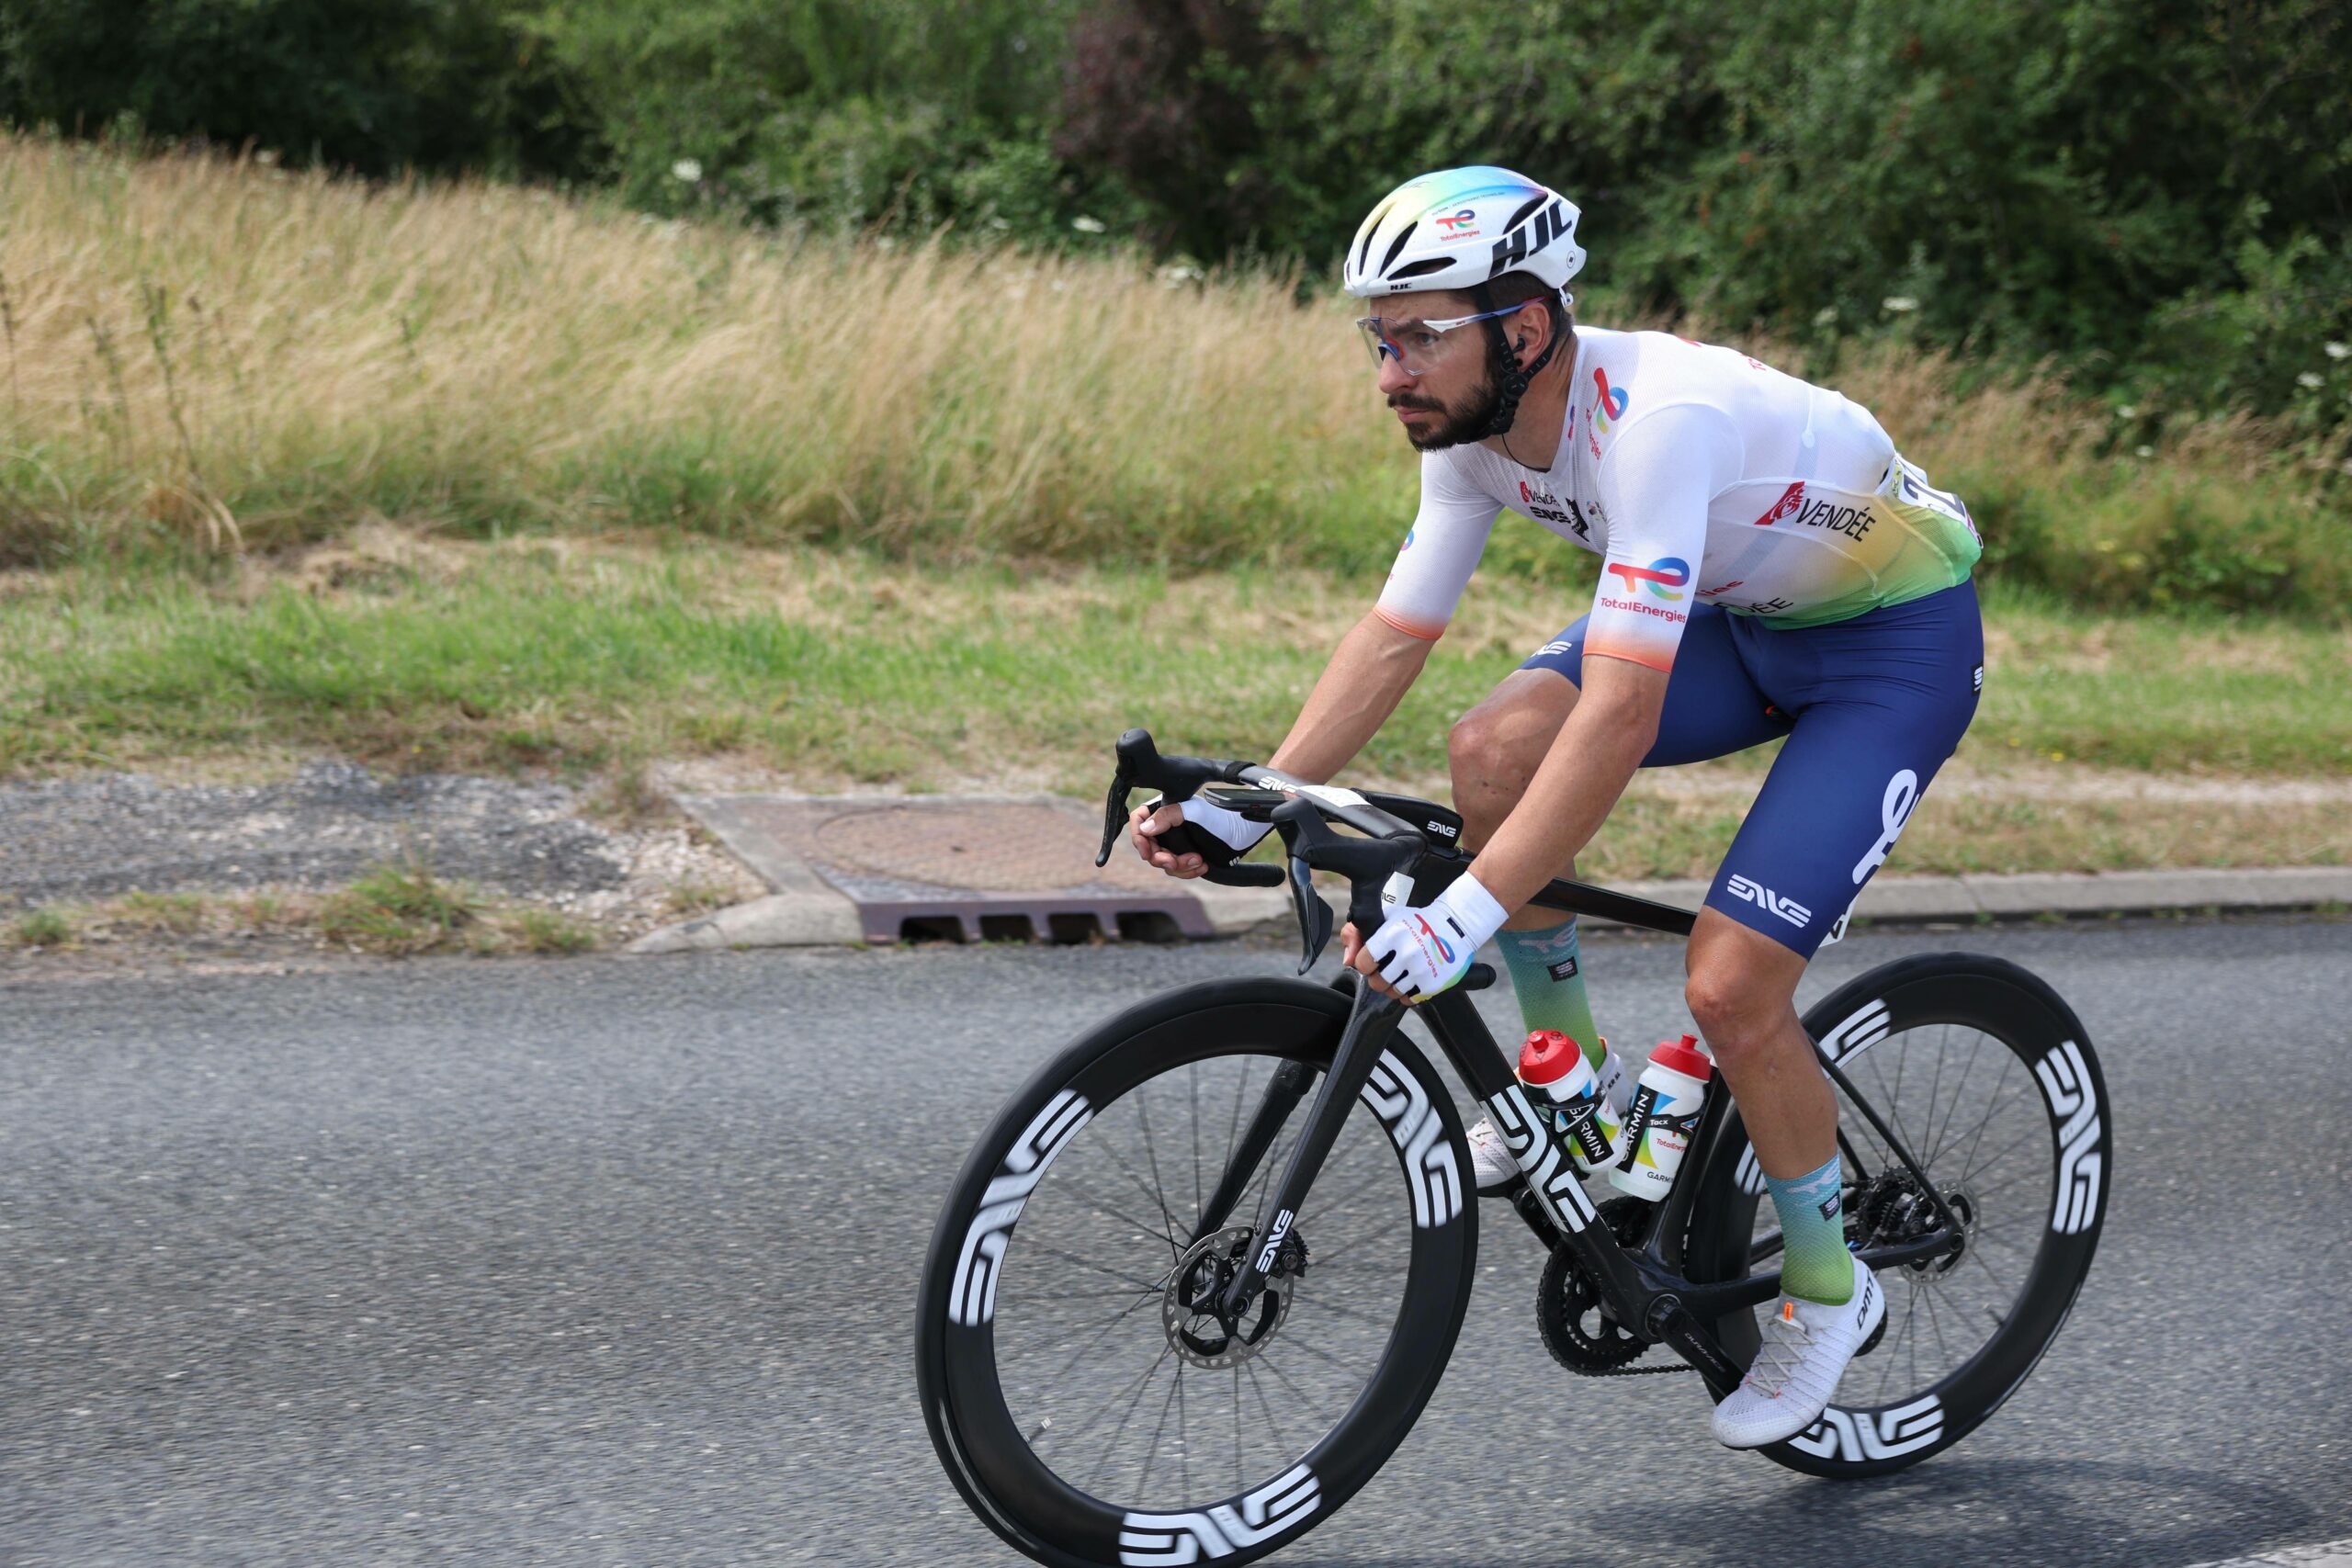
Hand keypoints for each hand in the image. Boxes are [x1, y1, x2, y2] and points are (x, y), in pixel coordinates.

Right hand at [1130, 792, 1270, 879]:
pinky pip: (1177, 870)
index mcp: (1164, 810)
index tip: (1148, 851)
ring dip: (1178, 865)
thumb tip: (1145, 829)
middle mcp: (1166, 826)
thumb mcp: (1193, 812)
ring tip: (1197, 861)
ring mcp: (1175, 842)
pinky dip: (1188, 870)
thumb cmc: (1219, 816)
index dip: (1138, 837)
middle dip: (1162, 857)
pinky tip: (1202, 866)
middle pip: (1149, 846)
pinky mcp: (1185, 856)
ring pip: (1163, 862)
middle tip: (1173, 861)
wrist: (1243, 832)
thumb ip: (1167, 816)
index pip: (1139, 819)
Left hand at [1346, 872, 1507, 1003]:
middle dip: (1378, 977)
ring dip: (1393, 985)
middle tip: (1387, 967)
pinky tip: (1413, 979)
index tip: (1372, 959)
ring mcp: (1421, 970)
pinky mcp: (1433, 983)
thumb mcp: (1387, 917)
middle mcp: (1407, 953)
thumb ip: (1359, 934)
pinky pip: (1409, 999)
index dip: (1365, 963)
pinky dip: (1408, 993)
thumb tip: (1348, 961)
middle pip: (1377, 983)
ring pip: (1392, 993)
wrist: (1456, 926)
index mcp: (1392, 934)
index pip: (1363, 963)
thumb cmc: (1417, 921)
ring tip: (1401, 972)